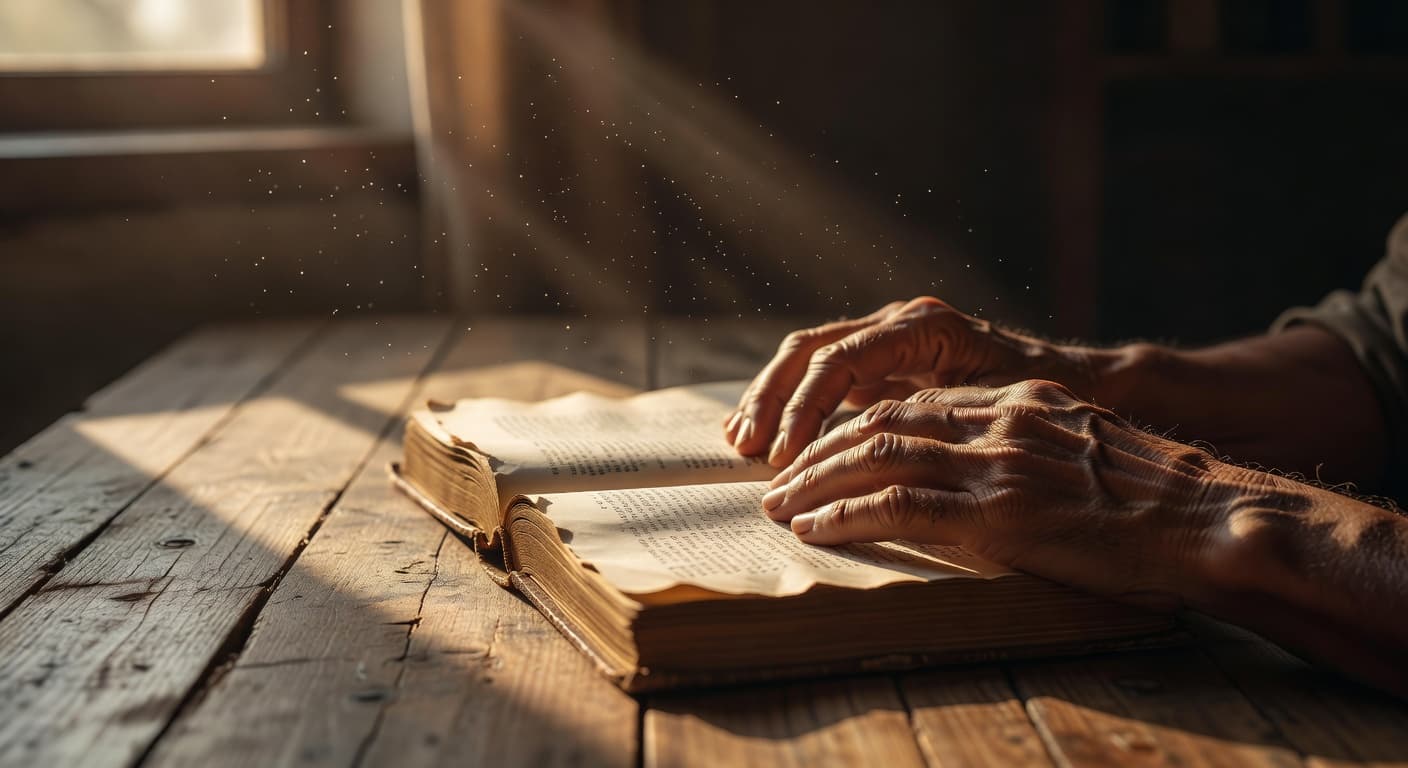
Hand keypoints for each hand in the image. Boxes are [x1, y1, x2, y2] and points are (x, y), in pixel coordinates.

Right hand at [723, 297, 1095, 466]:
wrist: (1080, 383)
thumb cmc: (1047, 401)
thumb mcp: (1002, 407)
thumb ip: (946, 415)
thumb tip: (888, 448)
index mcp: (924, 326)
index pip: (841, 359)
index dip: (805, 409)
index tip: (785, 456)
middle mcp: (898, 323)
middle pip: (811, 349)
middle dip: (772, 399)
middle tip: (747, 449)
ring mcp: (885, 340)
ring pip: (807, 358)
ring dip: (770, 399)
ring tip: (740, 443)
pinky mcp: (880, 364)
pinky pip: (821, 377)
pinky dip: (790, 405)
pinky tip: (764, 437)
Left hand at [759, 380, 1251, 607]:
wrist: (1204, 519)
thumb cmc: (1152, 500)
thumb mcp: (1080, 448)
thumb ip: (1022, 445)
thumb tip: (974, 470)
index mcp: (1014, 401)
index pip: (909, 404)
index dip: (852, 427)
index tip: (816, 452)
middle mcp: (996, 420)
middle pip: (878, 421)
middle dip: (816, 449)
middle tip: (775, 477)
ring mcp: (993, 462)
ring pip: (874, 456)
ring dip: (813, 482)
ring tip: (778, 504)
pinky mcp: (995, 511)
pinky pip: (896, 504)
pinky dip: (844, 514)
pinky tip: (813, 527)